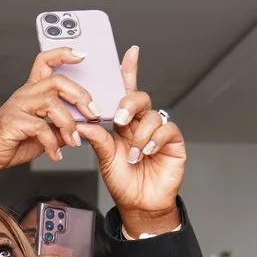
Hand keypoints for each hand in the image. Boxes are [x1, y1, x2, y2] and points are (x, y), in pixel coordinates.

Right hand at [0, 49, 94, 195]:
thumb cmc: (11, 141)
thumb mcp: (43, 134)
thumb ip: (60, 127)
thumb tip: (83, 128)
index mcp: (32, 92)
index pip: (45, 61)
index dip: (63, 54)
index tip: (81, 55)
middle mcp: (25, 94)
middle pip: (57, 80)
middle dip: (80, 95)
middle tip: (92, 112)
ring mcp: (18, 106)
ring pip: (52, 102)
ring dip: (68, 123)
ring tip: (73, 140)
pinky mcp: (13, 121)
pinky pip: (41, 128)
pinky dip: (53, 144)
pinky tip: (55, 154)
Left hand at [79, 48, 186, 231]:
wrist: (139, 204)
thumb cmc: (123, 181)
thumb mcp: (105, 158)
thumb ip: (97, 139)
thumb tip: (82, 123)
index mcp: (123, 122)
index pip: (125, 92)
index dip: (129, 71)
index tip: (129, 52)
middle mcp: (141, 123)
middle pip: (139, 98)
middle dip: (129, 104)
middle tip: (119, 120)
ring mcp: (158, 132)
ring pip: (152, 115)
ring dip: (140, 134)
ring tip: (134, 154)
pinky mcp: (174, 142)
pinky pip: (167, 130)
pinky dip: (155, 140)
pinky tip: (147, 152)